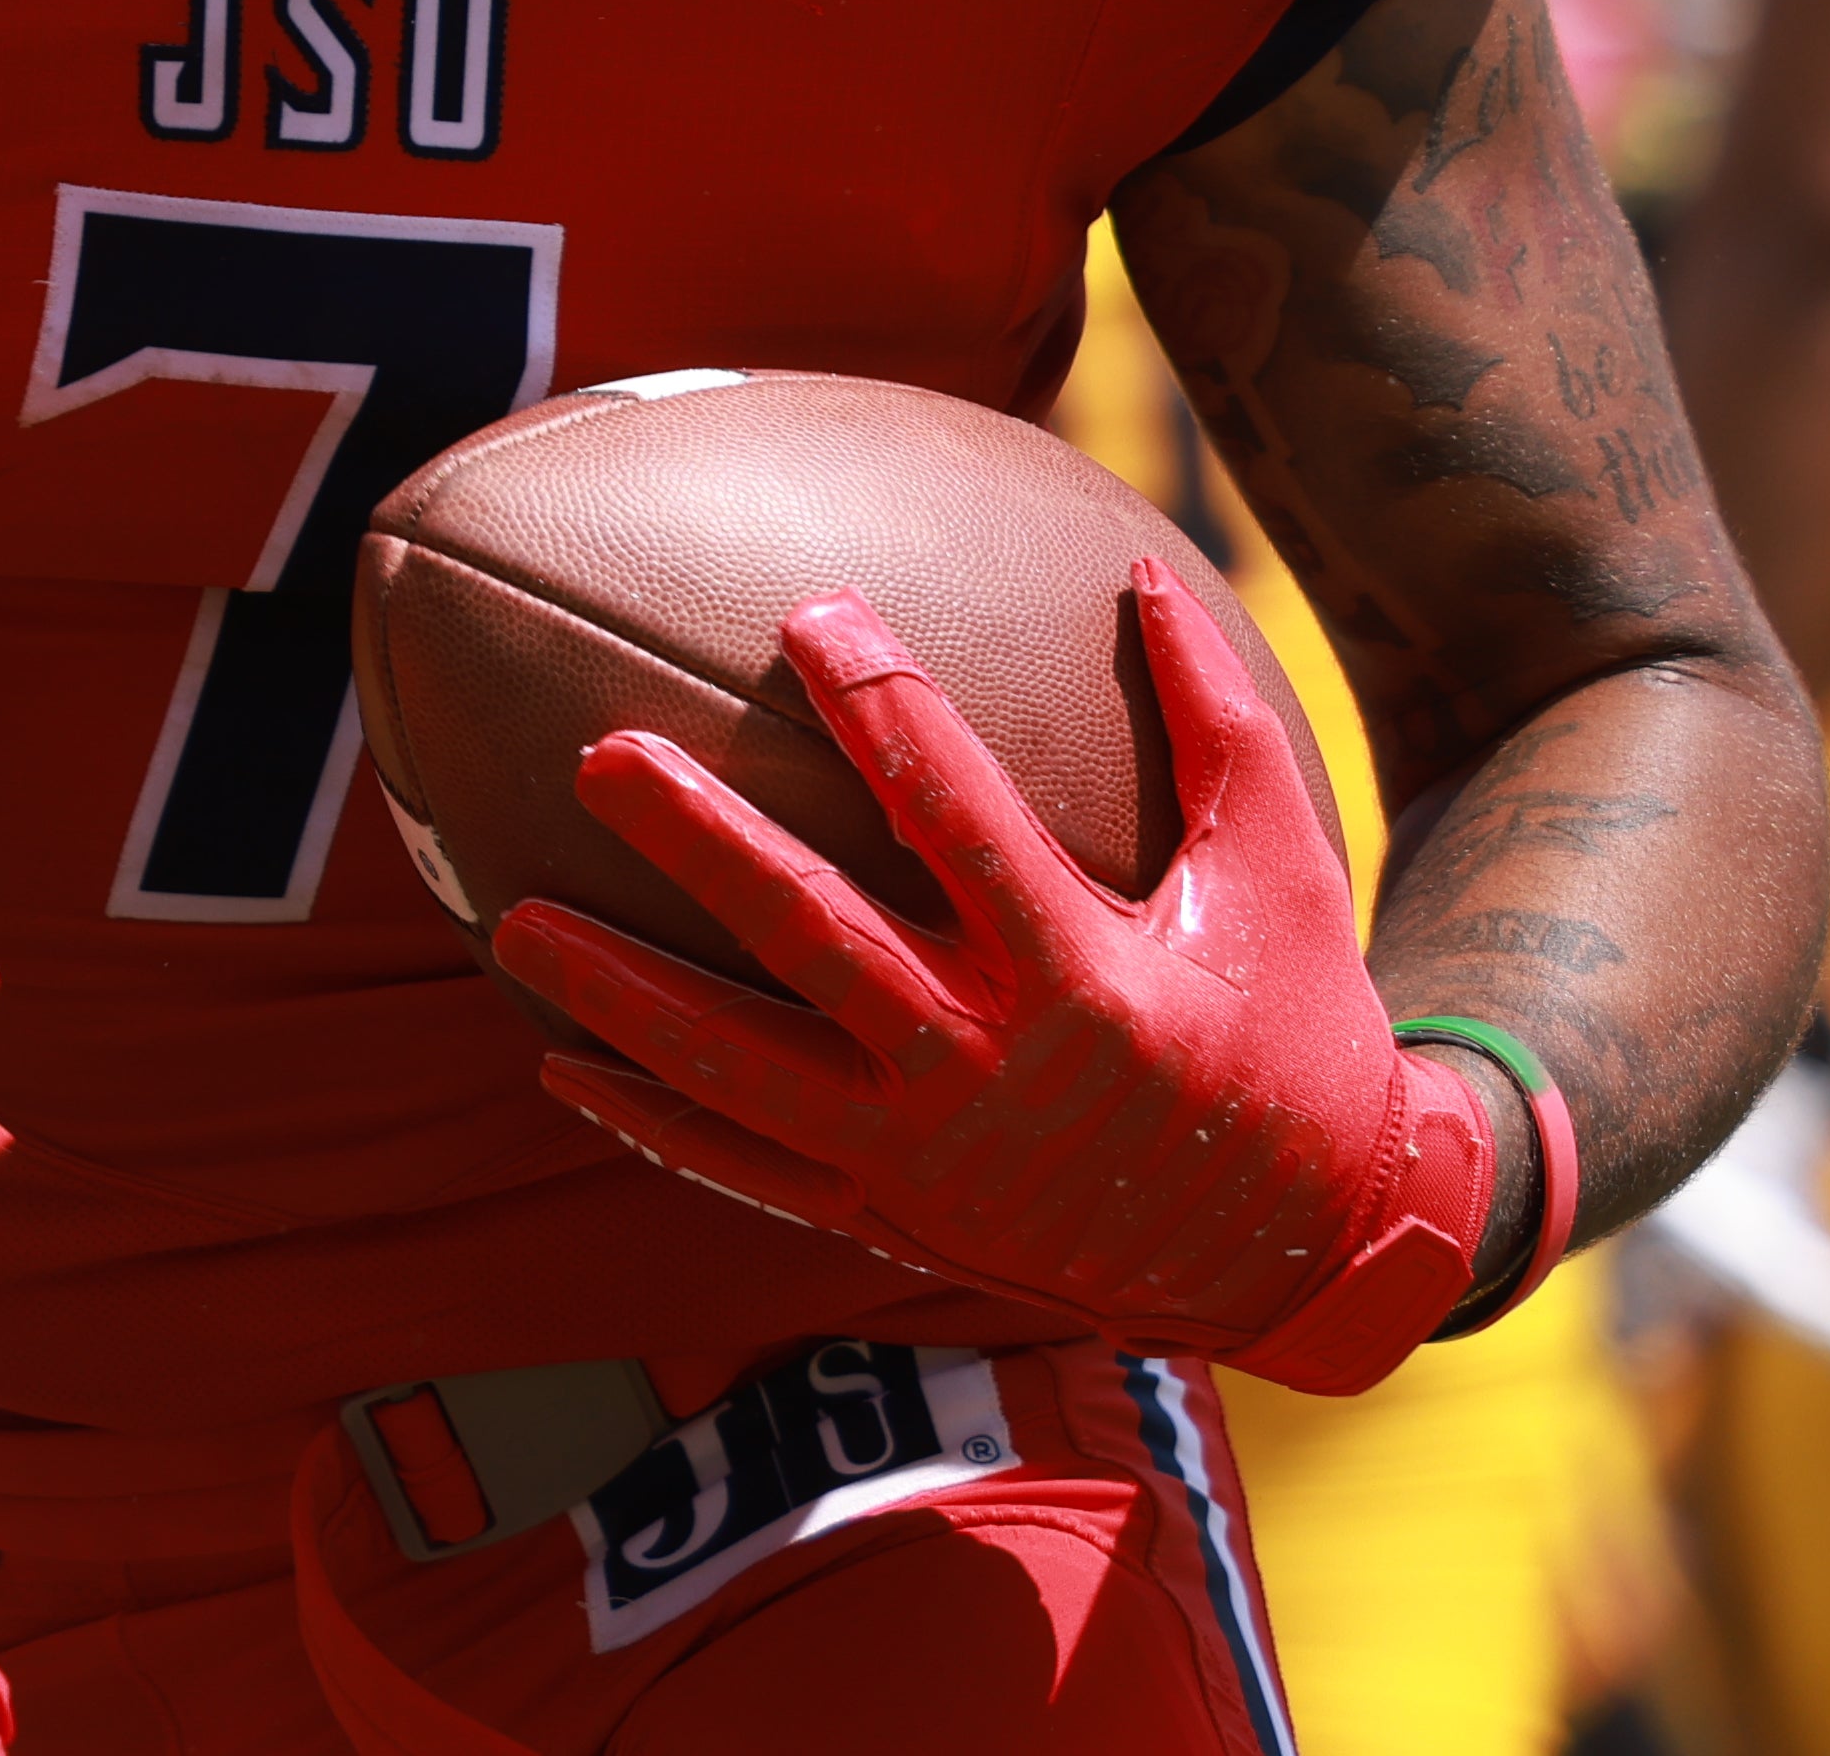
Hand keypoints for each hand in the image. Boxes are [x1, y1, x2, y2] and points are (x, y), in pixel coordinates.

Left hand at [491, 566, 1519, 1391]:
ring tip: (512, 920)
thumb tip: (1149, 571)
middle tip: (600, 754)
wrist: (1317, 1257)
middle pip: (816, 939)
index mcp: (1087, 978)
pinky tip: (559, 1065)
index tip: (812, 612)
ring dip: (622, 997)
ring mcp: (931, 1160)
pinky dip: (652, 1122)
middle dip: (702, 845)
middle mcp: (992, 1071)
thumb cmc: (1301, 1040)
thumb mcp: (1285, 882)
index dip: (884, 710)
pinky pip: (750, 1171)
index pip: (960, 819)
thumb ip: (1217, 729)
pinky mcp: (896, 1219)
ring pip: (745, 1069)